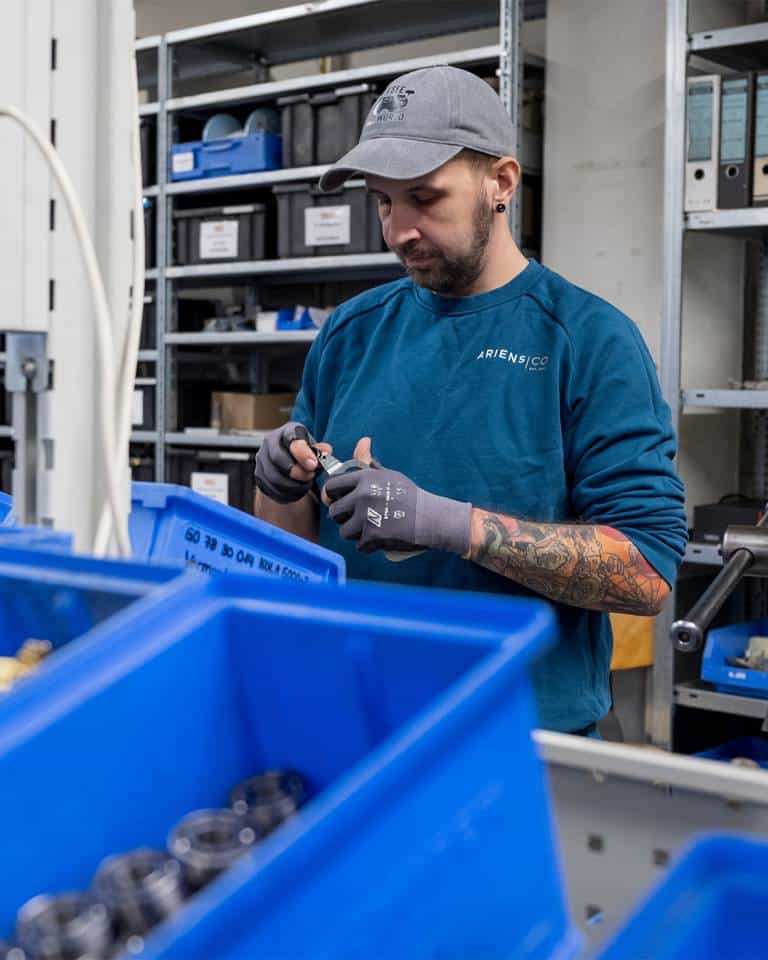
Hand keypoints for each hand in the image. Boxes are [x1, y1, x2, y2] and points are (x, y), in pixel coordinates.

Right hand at [254, 422, 331, 503]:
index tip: (313, 465)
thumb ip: (321, 451)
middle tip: (310, 477)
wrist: (288, 464)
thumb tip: (326, 451)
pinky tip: (297, 492)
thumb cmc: (304, 454)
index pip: (292, 440)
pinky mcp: (259, 476)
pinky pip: (271, 489)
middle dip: (297, 472)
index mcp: (286, 432)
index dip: (303, 454)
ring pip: (274, 477)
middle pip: (277, 458)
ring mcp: (262, 459)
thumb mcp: (314, 449)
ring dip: (293, 485)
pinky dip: (287, 494)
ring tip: (306, 485)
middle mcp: (270, 442)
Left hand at [323, 438, 471, 555]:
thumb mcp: (389, 475)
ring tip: (373, 528)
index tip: (343, 502)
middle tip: (360, 519)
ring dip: (356, 534)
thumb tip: (363, 441)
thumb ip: (369, 463)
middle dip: (344, 518)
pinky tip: (382, 539)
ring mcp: (367, 516)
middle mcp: (362, 495)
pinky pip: (359, 546)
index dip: (334, 496)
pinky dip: (369, 546)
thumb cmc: (410, 496)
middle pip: (334, 512)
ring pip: (344, 531)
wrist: (431, 518)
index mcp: (364, 478)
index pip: (330, 487)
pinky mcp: (373, 535)